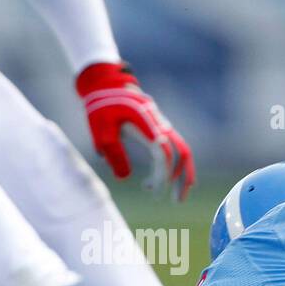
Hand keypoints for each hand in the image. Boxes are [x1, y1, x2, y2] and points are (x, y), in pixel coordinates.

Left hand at [76, 61, 194, 200]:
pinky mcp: (161, 128)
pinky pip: (177, 148)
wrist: (107, 84)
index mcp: (148, 126)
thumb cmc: (102, 107)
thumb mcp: (101, 129)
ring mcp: (164, 125)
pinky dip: (177, 165)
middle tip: (177, 201)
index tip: (152, 191)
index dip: (161, 175)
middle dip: (182, 179)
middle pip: (183, 154)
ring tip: (177, 195)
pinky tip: (168, 178)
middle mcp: (161, 125)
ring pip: (184, 151)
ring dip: (183, 174)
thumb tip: (124, 178)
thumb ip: (113, 153)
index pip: (163, 155)